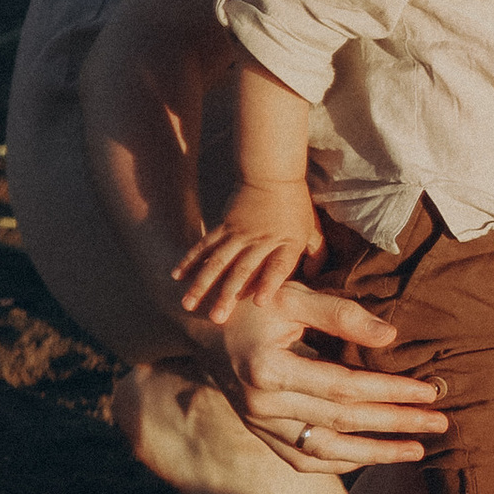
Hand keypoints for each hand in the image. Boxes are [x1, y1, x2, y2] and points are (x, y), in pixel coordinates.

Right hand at [173, 180, 321, 322]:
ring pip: (217, 262)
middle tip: (217, 319)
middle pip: (242, 271)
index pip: (278, 266)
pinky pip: (204, 246)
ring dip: (201, 284)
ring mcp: (238, 234)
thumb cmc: (296, 208)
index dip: (269, 283)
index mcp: (286, 244)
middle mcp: (260, 241)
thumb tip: (313, 280)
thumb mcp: (314, 232)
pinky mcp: (223, 227)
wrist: (271, 174)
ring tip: (188, 304)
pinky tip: (177, 275)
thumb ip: (316, 257)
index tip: (260, 302)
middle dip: (227, 295)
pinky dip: (190, 260)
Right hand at [190, 277, 449, 471]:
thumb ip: (340, 313)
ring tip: (417, 451)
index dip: (390, 391)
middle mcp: (259, 403)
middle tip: (440, 423)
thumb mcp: (292, 295)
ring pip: (324, 451)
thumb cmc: (253, 301)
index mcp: (267, 368)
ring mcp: (256, 423)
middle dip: (396, 425)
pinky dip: (340, 463)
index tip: (430, 392)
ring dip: (375, 455)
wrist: (198, 322)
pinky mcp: (257, 432)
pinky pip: (302, 460)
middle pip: (341, 422)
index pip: (344, 387)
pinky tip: (375, 459)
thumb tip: (392, 336)